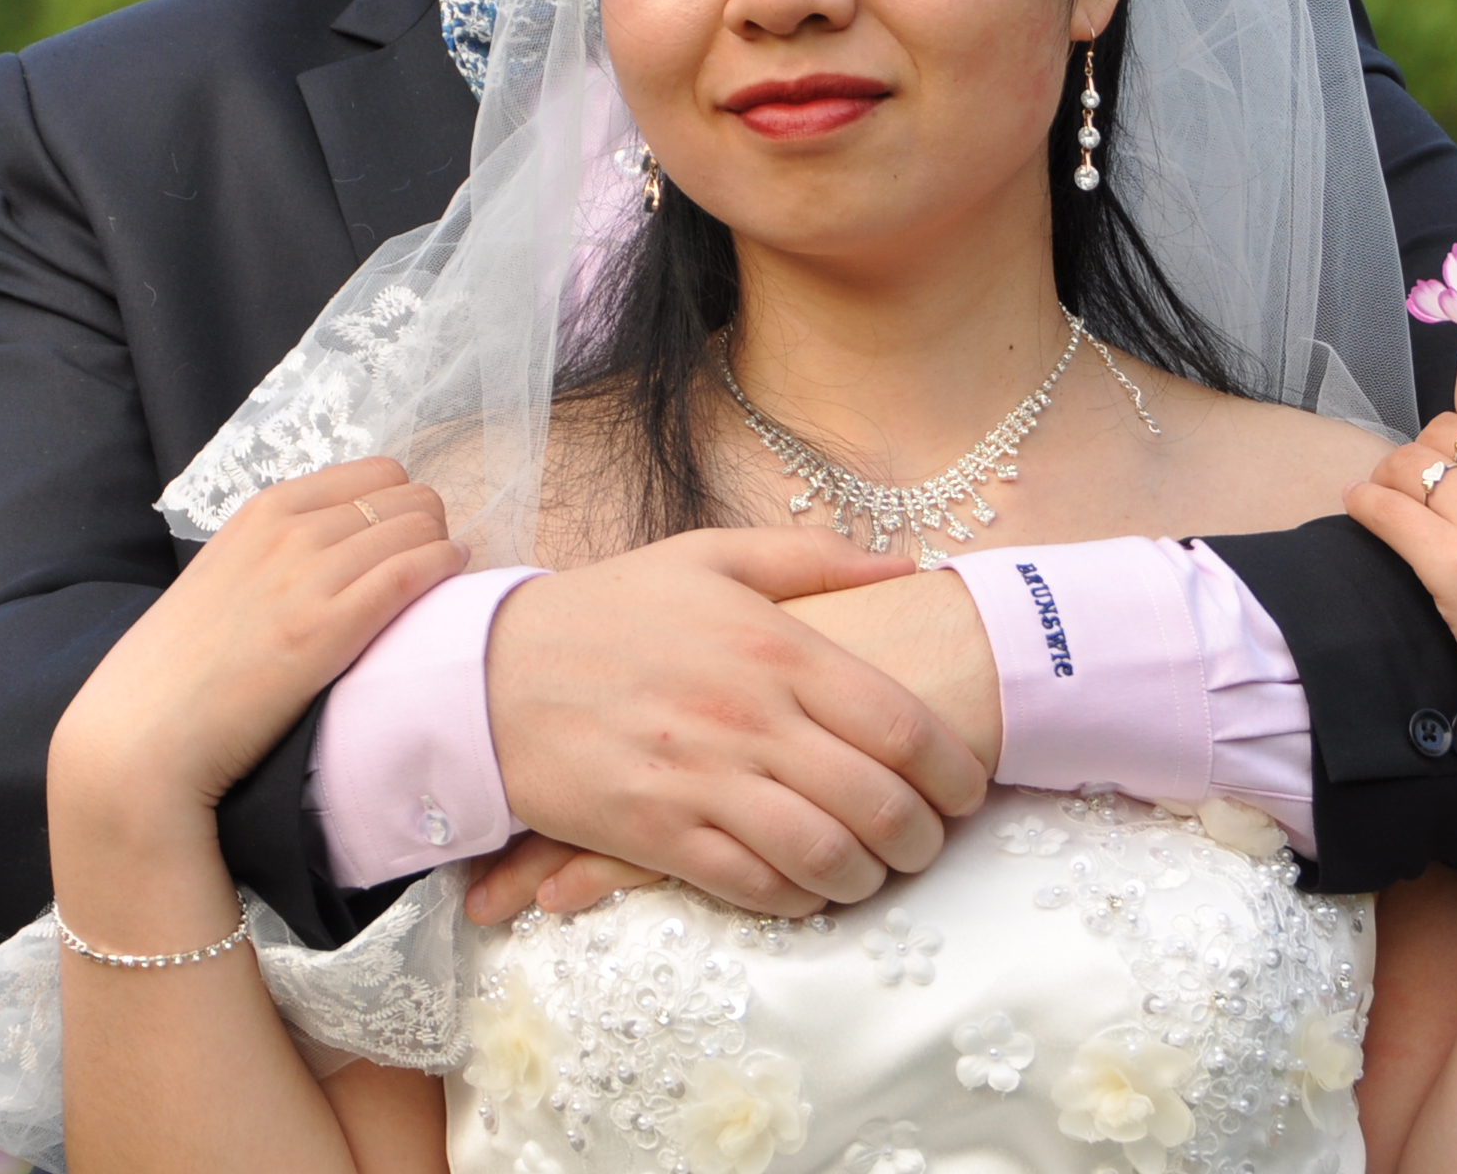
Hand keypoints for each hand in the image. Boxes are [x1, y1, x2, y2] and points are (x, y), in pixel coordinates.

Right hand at [49, 458, 466, 853]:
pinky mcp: (327, 629)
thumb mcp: (226, 577)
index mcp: (265, 510)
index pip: (379, 473)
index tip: (409, 543)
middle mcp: (289, 530)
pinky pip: (416, 572)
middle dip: (432, 530)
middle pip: (410, 496)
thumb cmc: (184, 669)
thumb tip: (339, 547)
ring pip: (422, 528)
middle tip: (430, 572)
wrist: (143, 734)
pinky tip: (447, 596)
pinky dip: (445, 574)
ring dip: (444, 554)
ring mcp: (308, 576)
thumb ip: (277, 552)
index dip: (406, 506)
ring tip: (439, 591)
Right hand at [484, 529, 992, 916]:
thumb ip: (814, 558)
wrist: (489, 675)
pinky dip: (801, 900)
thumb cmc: (608, 611)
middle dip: (925, 836)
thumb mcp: (707, 556)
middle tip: (930, 840)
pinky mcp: (659, 835)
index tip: (967, 787)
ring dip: (870, 877)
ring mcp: (702, 781)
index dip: (952, 767)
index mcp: (772, 645)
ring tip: (878, 870)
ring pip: (825, 855)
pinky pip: (757, 888)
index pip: (898, 723)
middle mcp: (747, 716)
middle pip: (877, 801)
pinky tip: (810, 887)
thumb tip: (909, 566)